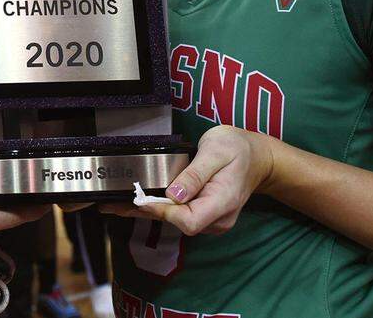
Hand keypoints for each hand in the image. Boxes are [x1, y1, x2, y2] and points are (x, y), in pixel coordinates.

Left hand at [98, 125, 273, 235]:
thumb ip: (195, 174)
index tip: (141, 198)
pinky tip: (140, 203)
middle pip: (179, 223)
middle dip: (148, 212)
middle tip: (115, 203)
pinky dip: (160, 209)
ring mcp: (213, 221)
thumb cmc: (237, 149)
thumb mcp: (216, 151)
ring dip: (150, 211)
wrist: (257, 157)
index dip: (162, 211)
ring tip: (120, 203)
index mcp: (223, 202)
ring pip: (177, 222)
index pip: (188, 220)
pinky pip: (181, 216)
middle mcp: (219, 219)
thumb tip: (174, 194)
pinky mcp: (206, 216)